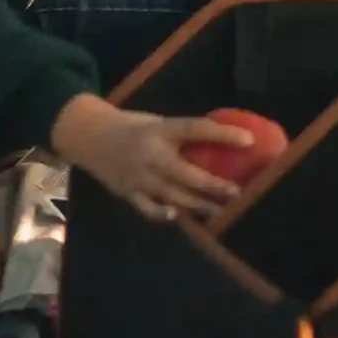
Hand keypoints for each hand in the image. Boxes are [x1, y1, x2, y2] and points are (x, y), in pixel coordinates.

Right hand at [48, 94, 245, 221]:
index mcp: (159, 130)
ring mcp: (138, 177)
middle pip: (188, 174)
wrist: (88, 136)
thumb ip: (179, 134)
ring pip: (174, 196)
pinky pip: (149, 208)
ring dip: (199, 204)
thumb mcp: (155, 122)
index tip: (249, 140)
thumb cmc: (130, 127)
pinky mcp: (128, 192)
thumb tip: (217, 141)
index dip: (223, 135)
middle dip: (215, 186)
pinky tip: (179, 215)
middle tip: (237, 192)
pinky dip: (164, 214)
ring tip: (220, 209)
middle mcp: (150, 154)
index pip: (196, 130)